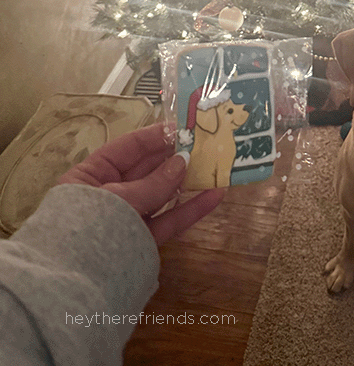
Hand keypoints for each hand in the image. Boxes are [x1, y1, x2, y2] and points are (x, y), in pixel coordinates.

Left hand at [58, 123, 223, 245]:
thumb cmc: (90, 229)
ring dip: (188, 182)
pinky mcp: (143, 242)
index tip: (185, 127)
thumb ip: (154, 182)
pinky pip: (168, 221)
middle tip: (206, 144)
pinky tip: (214, 196)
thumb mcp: (120, 199)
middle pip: (148, 170)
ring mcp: (128, 219)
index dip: (156, 136)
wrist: (75, 287)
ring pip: (162, 195)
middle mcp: (110, 194)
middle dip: (176, 158)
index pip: (128, 148)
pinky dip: (191, 209)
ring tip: (216, 166)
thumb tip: (183, 161)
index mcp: (92, 175)